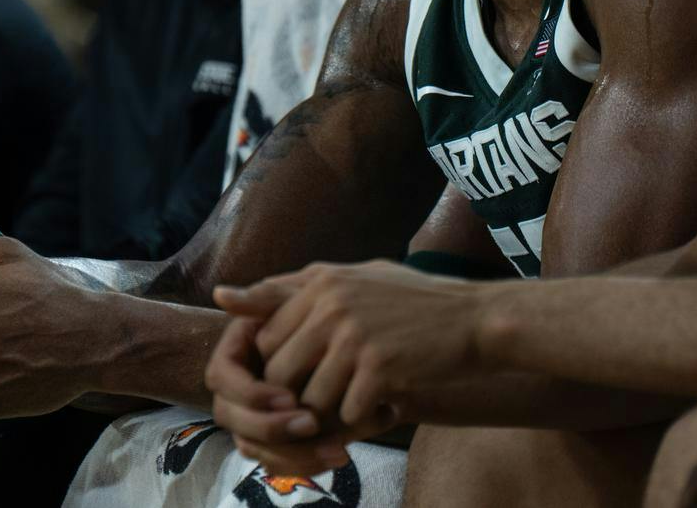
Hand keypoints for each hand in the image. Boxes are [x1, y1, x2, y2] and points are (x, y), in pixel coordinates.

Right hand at [205, 315, 352, 478]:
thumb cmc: (316, 317)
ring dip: (295, 454)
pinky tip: (341, 454)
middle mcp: (233, 394)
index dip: (252, 394)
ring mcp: (251, 421)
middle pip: (235, 421)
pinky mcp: (274, 443)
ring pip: (257, 449)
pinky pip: (279, 463)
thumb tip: (221, 294)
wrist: (348, 346)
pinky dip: (307, 463)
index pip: (223, 381)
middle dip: (272, 428)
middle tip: (312, 424)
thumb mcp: (295, 303)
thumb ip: (262, 299)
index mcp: (231, 360)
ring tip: (338, 448)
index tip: (289, 396)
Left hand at [216, 260, 487, 430]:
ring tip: (348, 403)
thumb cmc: (410, 300)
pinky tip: (377, 405)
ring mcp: (354, 336)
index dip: (275, 365)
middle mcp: (330, 304)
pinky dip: (357, 418)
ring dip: (325, 411)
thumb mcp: (350, 278)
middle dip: (292, 393)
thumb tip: (222, 295)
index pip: (265, 335)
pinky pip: (346, 411)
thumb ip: (289, 288)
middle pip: (280, 368)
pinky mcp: (379, 368)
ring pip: (309, 396)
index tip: (296, 376)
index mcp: (320, 280)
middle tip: (318, 400)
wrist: (474, 319)